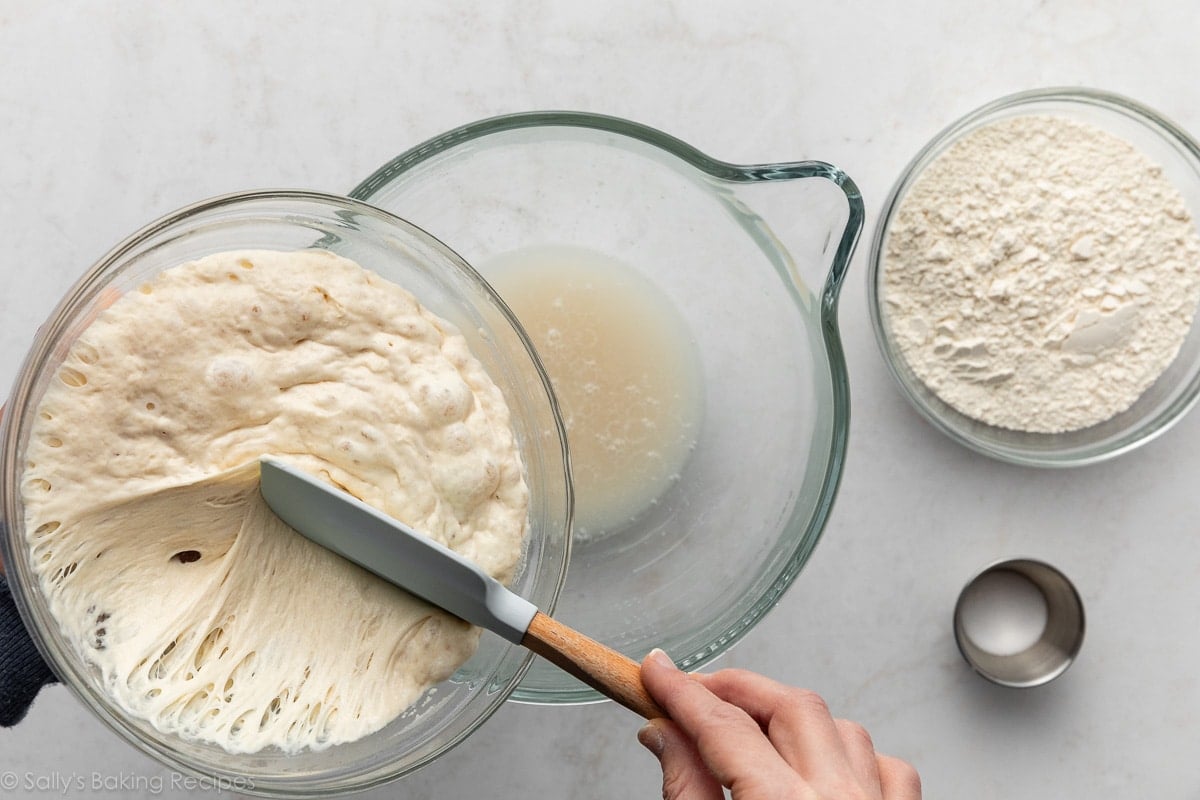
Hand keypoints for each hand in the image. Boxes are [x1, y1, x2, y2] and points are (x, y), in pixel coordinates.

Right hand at [638, 650, 920, 799]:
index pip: (722, 726)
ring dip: (792, 721)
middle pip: (788, 707)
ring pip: (841, 727)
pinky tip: (821, 766)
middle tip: (691, 692)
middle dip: (736, 691)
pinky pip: (887, 767)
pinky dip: (850, 755)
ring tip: (749, 736)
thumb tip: (666, 737)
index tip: (656, 670)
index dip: (681, 692)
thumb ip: (688, 791)